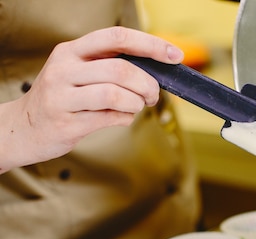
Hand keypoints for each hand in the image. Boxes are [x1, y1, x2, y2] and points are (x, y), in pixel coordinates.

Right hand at [0, 26, 183, 171]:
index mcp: (72, 51)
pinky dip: (124, 118)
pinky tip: (121, 117)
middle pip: (120, 70)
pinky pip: (109, 118)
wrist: (24, 127)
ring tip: (135, 107)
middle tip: (152, 95)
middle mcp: (64, 69)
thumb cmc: (63, 98)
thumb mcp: (79, 73)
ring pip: (115, 94)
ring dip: (136, 103)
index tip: (174, 55)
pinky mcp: (66, 122)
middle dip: (147, 84)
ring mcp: (62, 96)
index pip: (117, 37)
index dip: (150, 45)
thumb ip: (110, 66)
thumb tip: (156, 69)